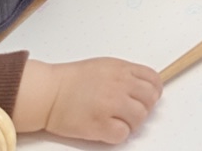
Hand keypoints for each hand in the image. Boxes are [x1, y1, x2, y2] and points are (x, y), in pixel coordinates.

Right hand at [14, 58, 161, 143]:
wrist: (48, 92)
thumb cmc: (71, 80)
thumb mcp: (105, 66)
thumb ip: (126, 74)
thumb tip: (142, 85)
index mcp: (122, 70)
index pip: (154, 80)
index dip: (154, 91)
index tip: (148, 97)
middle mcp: (120, 86)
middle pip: (150, 100)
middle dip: (144, 108)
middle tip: (132, 112)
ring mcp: (110, 105)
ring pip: (139, 118)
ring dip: (132, 123)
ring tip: (118, 122)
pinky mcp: (100, 125)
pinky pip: (123, 134)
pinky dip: (118, 135)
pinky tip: (108, 130)